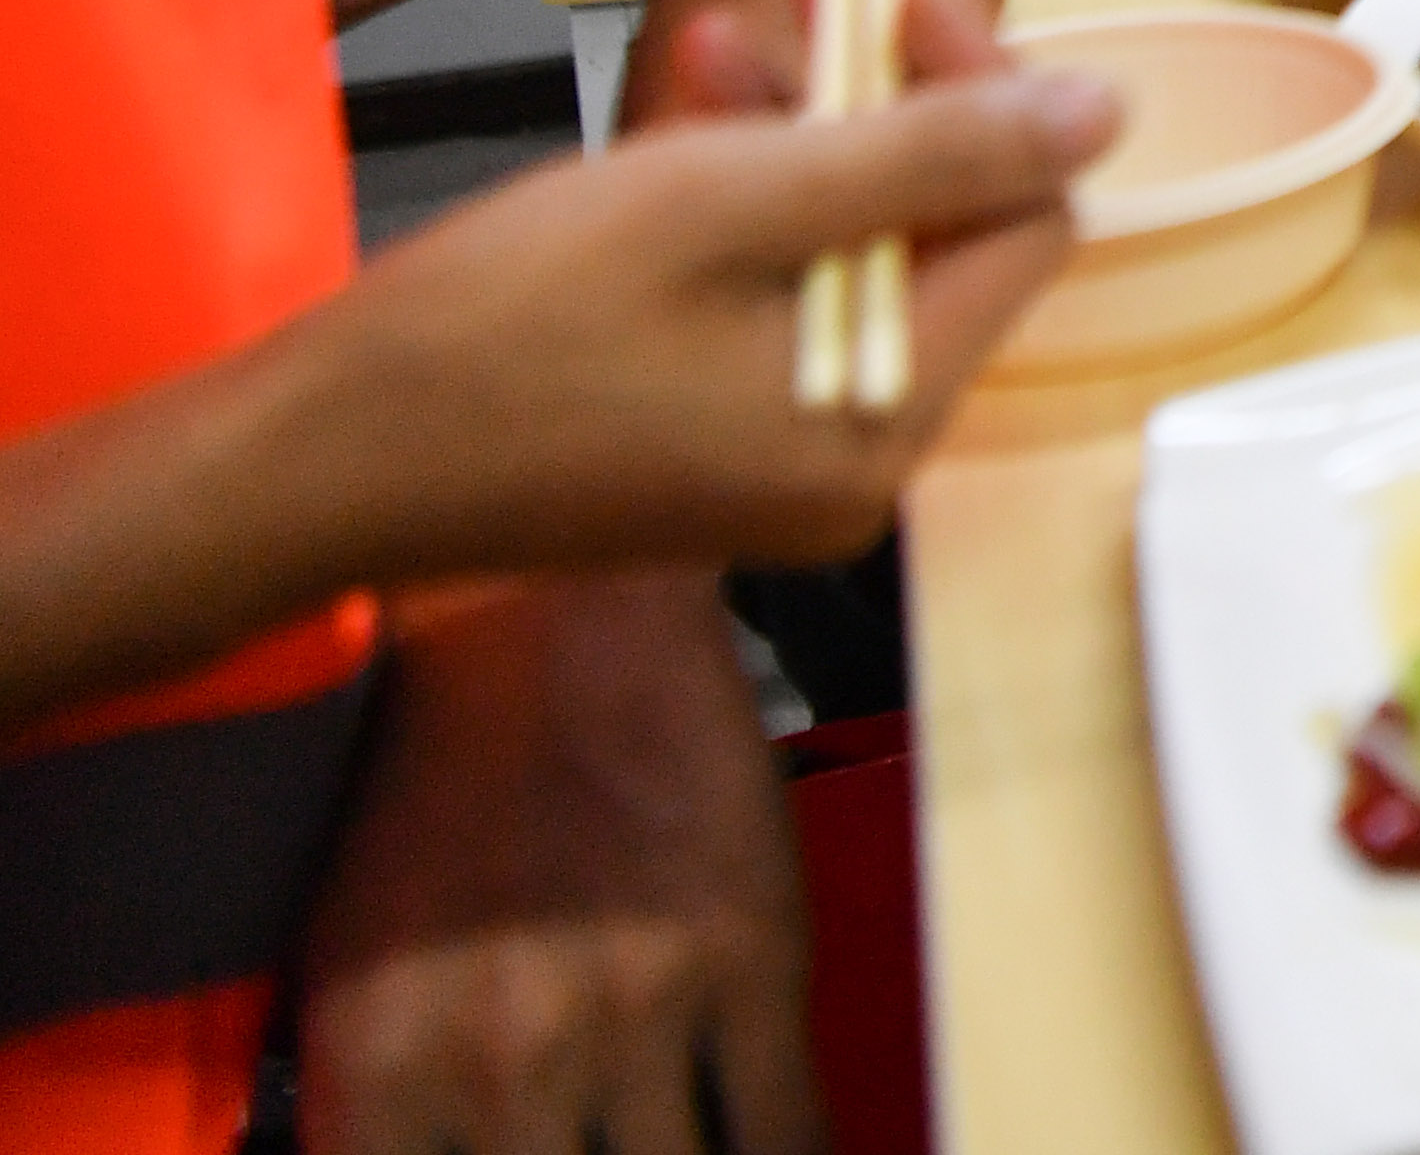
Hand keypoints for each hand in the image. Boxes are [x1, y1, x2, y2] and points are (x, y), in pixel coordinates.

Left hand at [294, 571, 819, 1154]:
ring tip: (692, 1147)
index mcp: (377, 1074)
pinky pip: (783, 1125)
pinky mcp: (750, 955)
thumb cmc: (440, 766)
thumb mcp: (349, 959)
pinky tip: (774, 1143)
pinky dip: (785, 1154)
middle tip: (612, 1150)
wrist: (553, 605)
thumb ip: (384, 1100)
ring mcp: (636, 1013)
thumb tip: (432, 1152)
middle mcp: (503, 1063)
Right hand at [311, 71, 1117, 580]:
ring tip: (721, 29)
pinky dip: (740, 196)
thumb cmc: (503, 326)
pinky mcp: (706, 440)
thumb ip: (932, 155)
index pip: (1022, 220)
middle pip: (940, 232)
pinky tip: (687, 96)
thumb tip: (1105, 113)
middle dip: (887, 90)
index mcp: (885, 418)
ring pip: (847, 249)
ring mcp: (779, 457)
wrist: (309, 459)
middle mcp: (858, 458)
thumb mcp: (727, 202)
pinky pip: (771, 295)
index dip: (983, 83)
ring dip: (802, 124)